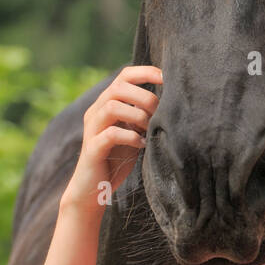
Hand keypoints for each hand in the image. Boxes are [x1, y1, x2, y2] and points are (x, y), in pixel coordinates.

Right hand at [60, 66, 162, 216]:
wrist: (92, 191)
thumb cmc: (117, 159)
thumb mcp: (133, 132)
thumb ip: (143, 115)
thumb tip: (171, 101)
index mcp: (106, 104)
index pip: (124, 76)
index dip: (146, 72)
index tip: (167, 78)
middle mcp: (96, 112)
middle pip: (118, 87)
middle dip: (144, 96)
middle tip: (159, 112)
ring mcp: (92, 129)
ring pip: (112, 106)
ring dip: (137, 115)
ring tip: (150, 128)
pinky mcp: (92, 149)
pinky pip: (110, 134)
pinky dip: (130, 136)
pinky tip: (142, 144)